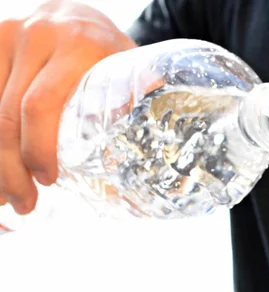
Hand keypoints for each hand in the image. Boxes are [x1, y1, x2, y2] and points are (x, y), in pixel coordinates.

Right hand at [0, 0, 135, 213]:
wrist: (74, 12)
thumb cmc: (105, 49)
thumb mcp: (127, 68)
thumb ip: (138, 97)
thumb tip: (160, 143)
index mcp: (76, 47)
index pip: (41, 105)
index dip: (38, 148)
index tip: (47, 180)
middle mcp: (35, 38)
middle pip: (6, 114)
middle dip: (10, 167)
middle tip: (24, 204)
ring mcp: (6, 37)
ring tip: (7, 194)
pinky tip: (0, 163)